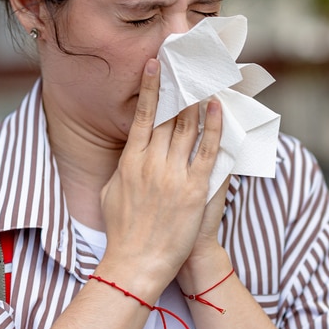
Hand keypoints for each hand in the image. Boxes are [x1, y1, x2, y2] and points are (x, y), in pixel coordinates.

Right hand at [98, 59, 223, 296]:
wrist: (137, 264)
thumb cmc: (122, 233)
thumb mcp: (111, 194)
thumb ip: (122, 170)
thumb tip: (129, 154)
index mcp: (130, 162)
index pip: (141, 116)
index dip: (150, 88)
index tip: (155, 66)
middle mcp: (152, 163)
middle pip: (168, 116)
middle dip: (178, 87)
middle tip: (186, 64)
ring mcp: (174, 175)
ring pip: (188, 128)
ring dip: (197, 100)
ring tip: (204, 78)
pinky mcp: (195, 189)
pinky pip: (208, 151)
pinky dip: (214, 128)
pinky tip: (217, 108)